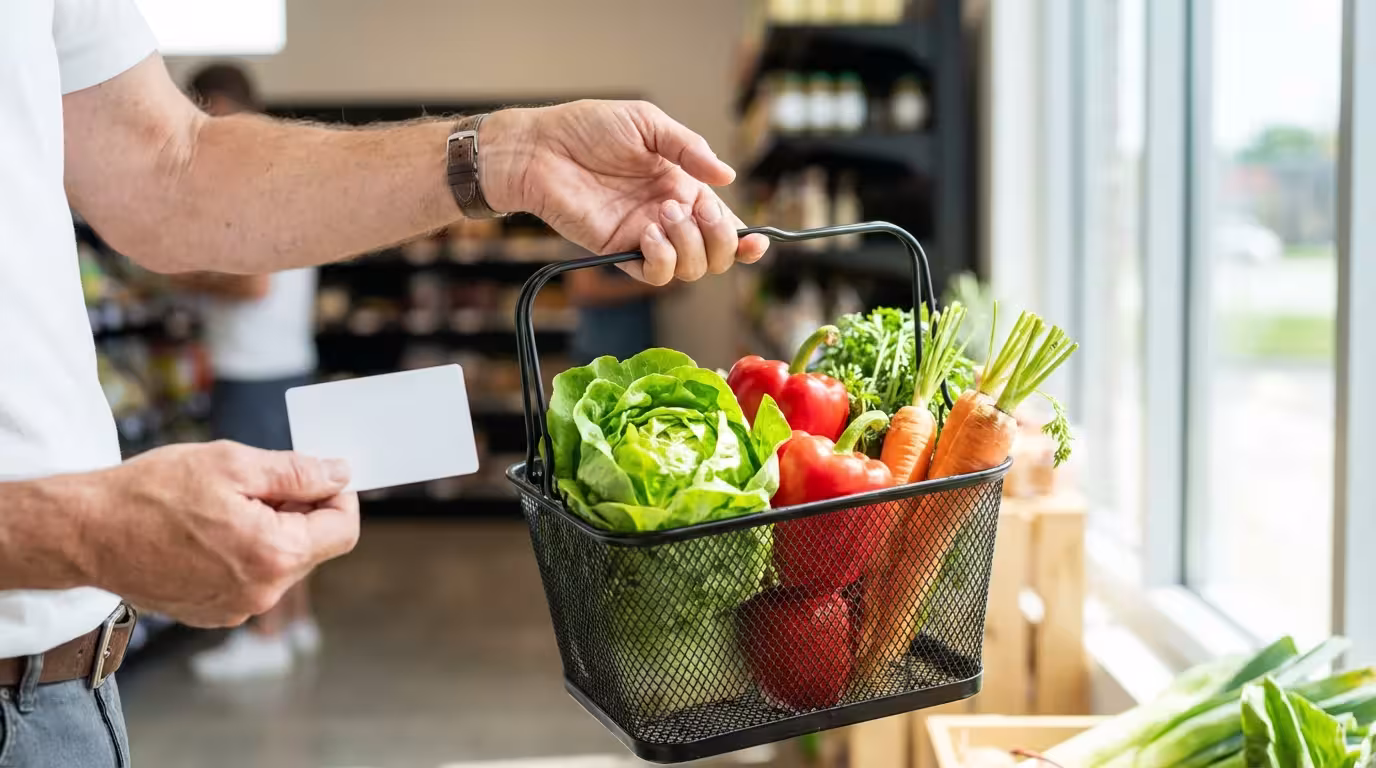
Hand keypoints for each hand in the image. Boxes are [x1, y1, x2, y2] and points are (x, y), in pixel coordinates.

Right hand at [85, 441, 358, 626]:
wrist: (87, 531)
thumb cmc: (152, 492)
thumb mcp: (234, 464)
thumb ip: (297, 473)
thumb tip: (339, 475)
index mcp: (275, 553)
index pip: (343, 529)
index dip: (339, 496)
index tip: (320, 476)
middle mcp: (262, 592)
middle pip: (315, 547)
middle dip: (302, 511)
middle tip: (264, 483)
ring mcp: (237, 609)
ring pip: (283, 564)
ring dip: (274, 532)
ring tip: (229, 505)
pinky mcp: (214, 614)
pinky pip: (253, 580)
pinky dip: (247, 553)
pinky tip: (212, 531)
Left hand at [480, 101, 769, 284]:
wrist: (541, 148)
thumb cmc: (587, 128)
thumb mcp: (648, 123)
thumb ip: (690, 149)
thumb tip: (728, 177)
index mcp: (683, 186)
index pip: (724, 223)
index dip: (745, 239)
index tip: (757, 241)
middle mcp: (669, 216)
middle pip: (716, 254)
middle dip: (719, 237)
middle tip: (695, 208)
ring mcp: (646, 237)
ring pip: (692, 269)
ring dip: (690, 244)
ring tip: (664, 213)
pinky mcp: (620, 251)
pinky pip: (655, 274)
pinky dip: (663, 258)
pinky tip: (649, 233)